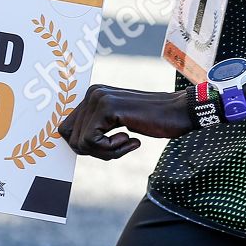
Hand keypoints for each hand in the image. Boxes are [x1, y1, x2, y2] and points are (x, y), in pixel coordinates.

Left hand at [58, 85, 193, 159]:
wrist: (179, 112)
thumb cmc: (153, 121)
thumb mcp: (117, 123)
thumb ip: (96, 127)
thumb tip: (73, 144)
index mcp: (92, 95)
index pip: (66, 129)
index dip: (84, 146)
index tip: (109, 146)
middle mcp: (92, 93)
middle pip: (71, 138)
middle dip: (95, 152)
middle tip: (120, 146)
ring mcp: (98, 98)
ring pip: (80, 142)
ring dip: (105, 152)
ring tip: (127, 143)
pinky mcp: (107, 109)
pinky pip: (92, 142)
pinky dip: (112, 150)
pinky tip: (133, 140)